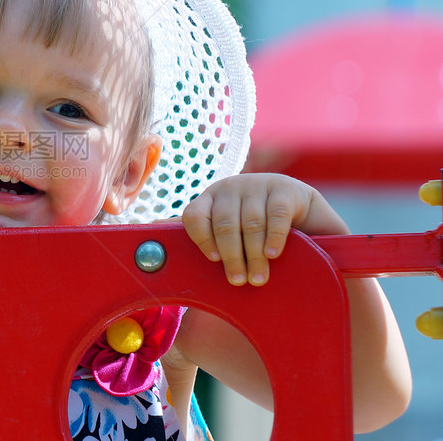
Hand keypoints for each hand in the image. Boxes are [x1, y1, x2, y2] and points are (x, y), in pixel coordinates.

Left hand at [181, 173, 347, 285]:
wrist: (309, 218)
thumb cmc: (262, 234)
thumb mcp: (234, 234)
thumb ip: (205, 237)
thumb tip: (157, 243)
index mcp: (212, 199)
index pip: (195, 215)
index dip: (201, 239)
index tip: (213, 260)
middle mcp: (232, 187)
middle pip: (224, 224)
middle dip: (232, 256)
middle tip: (239, 281)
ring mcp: (259, 184)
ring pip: (250, 223)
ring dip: (254, 254)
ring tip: (258, 278)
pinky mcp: (286, 189)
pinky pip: (276, 215)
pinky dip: (273, 237)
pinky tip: (273, 254)